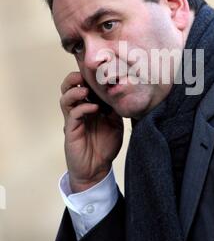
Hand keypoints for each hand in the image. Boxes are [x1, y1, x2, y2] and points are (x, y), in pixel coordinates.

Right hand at [60, 71, 123, 192]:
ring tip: (85, 90)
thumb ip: (115, 109)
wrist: (97, 169)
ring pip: (65, 99)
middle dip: (73, 78)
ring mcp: (73, 120)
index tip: (98, 71)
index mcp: (88, 106)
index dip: (87, 77)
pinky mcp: (71, 131)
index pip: (82, 86)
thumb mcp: (115, 123)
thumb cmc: (105, 146)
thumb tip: (121, 93)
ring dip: (74, 91)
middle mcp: (78, 110)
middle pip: (68, 88)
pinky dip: (82, 108)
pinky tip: (94, 108)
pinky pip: (73, 115)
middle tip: (83, 75)